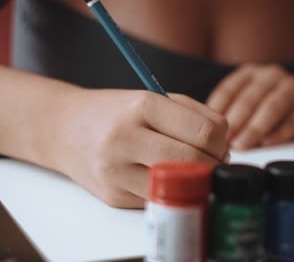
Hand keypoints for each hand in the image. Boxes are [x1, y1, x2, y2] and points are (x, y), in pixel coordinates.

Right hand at [53, 89, 227, 207]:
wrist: (64, 128)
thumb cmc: (117, 111)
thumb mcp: (155, 98)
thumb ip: (196, 116)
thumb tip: (225, 149)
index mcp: (142, 106)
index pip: (204, 133)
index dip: (221, 143)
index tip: (221, 146)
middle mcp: (125, 138)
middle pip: (193, 162)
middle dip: (213, 164)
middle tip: (213, 161)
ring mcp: (116, 171)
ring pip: (177, 186)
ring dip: (195, 181)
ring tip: (192, 169)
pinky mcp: (112, 196)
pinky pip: (158, 199)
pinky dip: (170, 189)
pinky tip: (164, 176)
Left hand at [207, 64, 293, 149]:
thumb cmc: (265, 104)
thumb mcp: (246, 100)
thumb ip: (229, 111)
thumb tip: (207, 131)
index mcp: (249, 72)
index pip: (230, 89)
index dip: (220, 110)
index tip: (211, 130)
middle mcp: (271, 74)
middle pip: (251, 98)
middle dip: (237, 121)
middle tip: (227, 142)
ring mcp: (292, 86)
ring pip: (273, 106)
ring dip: (256, 127)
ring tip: (243, 145)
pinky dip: (281, 132)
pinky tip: (268, 143)